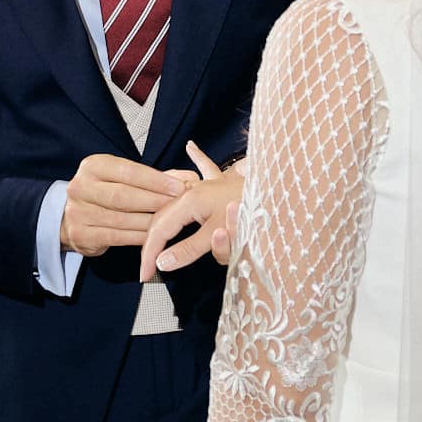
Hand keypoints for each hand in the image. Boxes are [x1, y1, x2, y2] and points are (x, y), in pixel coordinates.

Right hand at [60, 153, 187, 256]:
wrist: (74, 216)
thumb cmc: (106, 193)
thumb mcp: (126, 178)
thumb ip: (157, 178)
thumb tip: (190, 178)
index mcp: (92, 166)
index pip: (128, 171)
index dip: (155, 180)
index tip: (179, 187)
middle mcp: (80, 187)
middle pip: (123, 195)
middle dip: (154, 200)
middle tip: (179, 205)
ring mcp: (78, 212)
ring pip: (121, 218)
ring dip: (150, 221)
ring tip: (172, 222)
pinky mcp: (81, 235)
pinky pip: (117, 237)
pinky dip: (139, 237)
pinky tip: (155, 236)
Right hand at [139, 140, 246, 279]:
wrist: (275, 191)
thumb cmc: (248, 209)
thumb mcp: (215, 234)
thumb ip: (188, 248)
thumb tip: (162, 263)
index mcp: (188, 201)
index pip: (159, 230)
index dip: (150, 254)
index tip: (145, 274)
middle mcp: (193, 191)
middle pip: (161, 217)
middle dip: (152, 243)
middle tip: (147, 268)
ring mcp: (206, 185)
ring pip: (175, 202)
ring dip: (163, 216)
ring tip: (152, 231)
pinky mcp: (220, 184)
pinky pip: (203, 170)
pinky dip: (198, 159)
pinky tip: (192, 147)